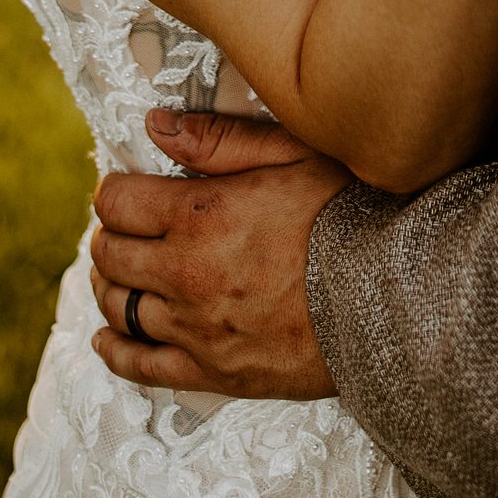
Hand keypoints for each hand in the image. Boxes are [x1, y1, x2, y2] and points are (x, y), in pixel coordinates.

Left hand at [88, 111, 346, 397]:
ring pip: (119, 308)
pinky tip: (107, 340)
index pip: (117, 202)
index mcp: (199, 214)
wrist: (390, 300)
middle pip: (110, 255)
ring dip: (110, 286)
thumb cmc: (347, 215)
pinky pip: (141, 368)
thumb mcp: (292, 153)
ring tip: (121, 274)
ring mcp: (195, 329)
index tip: (125, 189)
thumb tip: (155, 125)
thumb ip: (218, 140)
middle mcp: (185, 273)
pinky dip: (115, 352)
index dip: (114, 191)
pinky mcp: (213, 372)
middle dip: (109, 235)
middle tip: (125, 228)